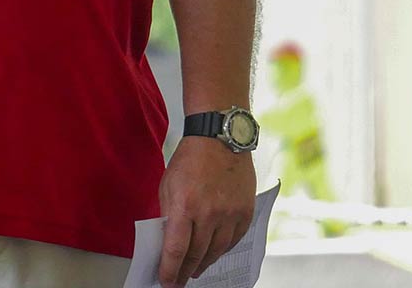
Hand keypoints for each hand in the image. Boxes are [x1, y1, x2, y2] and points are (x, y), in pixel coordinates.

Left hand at [157, 137, 255, 286]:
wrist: (219, 138)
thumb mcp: (167, 186)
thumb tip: (167, 242)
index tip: (166, 281)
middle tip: (179, 279)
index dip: (169, 270)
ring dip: (203, 263)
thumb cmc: (190, 159)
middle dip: (185, 271)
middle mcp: (209, 213)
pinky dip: (221, 250)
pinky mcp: (245, 212)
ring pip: (216, 251)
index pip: (175, 250)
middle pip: (196, 255)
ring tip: (195, 269)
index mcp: (185, 206)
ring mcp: (230, 214)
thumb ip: (168, 215)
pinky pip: (233, 241)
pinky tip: (213, 252)